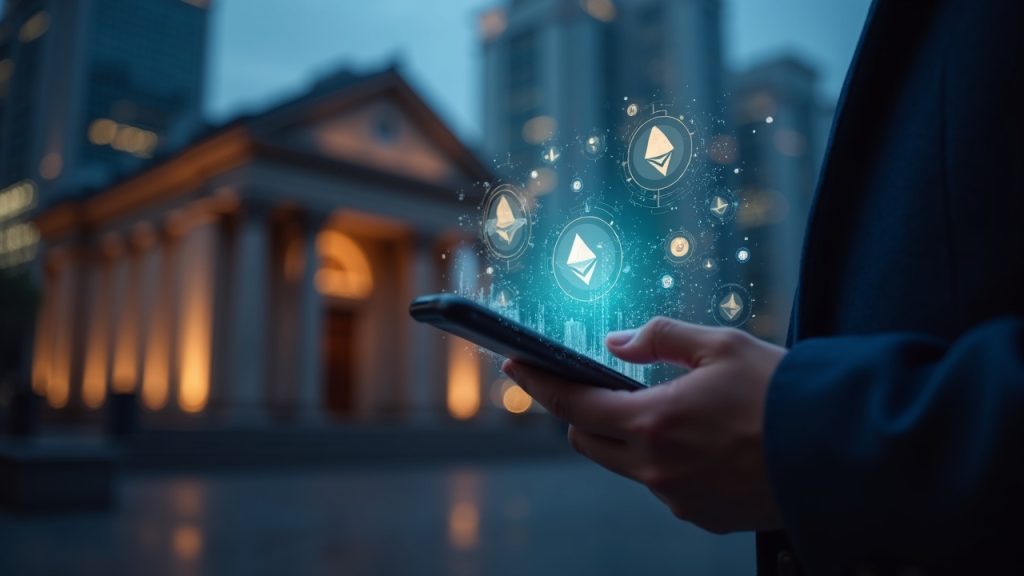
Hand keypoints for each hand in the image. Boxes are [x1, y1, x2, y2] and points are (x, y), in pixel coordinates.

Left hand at [502, 316, 786, 533]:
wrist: (843, 453)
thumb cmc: (784, 394)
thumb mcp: (721, 345)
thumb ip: (660, 339)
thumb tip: (616, 343)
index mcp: (655, 421)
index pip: (573, 404)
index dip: (539, 384)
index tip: (516, 369)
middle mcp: (657, 467)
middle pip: (588, 441)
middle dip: (583, 413)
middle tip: (604, 388)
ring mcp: (679, 498)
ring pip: (625, 466)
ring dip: (627, 439)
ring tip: (672, 413)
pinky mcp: (704, 516)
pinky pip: (664, 487)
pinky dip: (665, 463)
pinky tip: (703, 444)